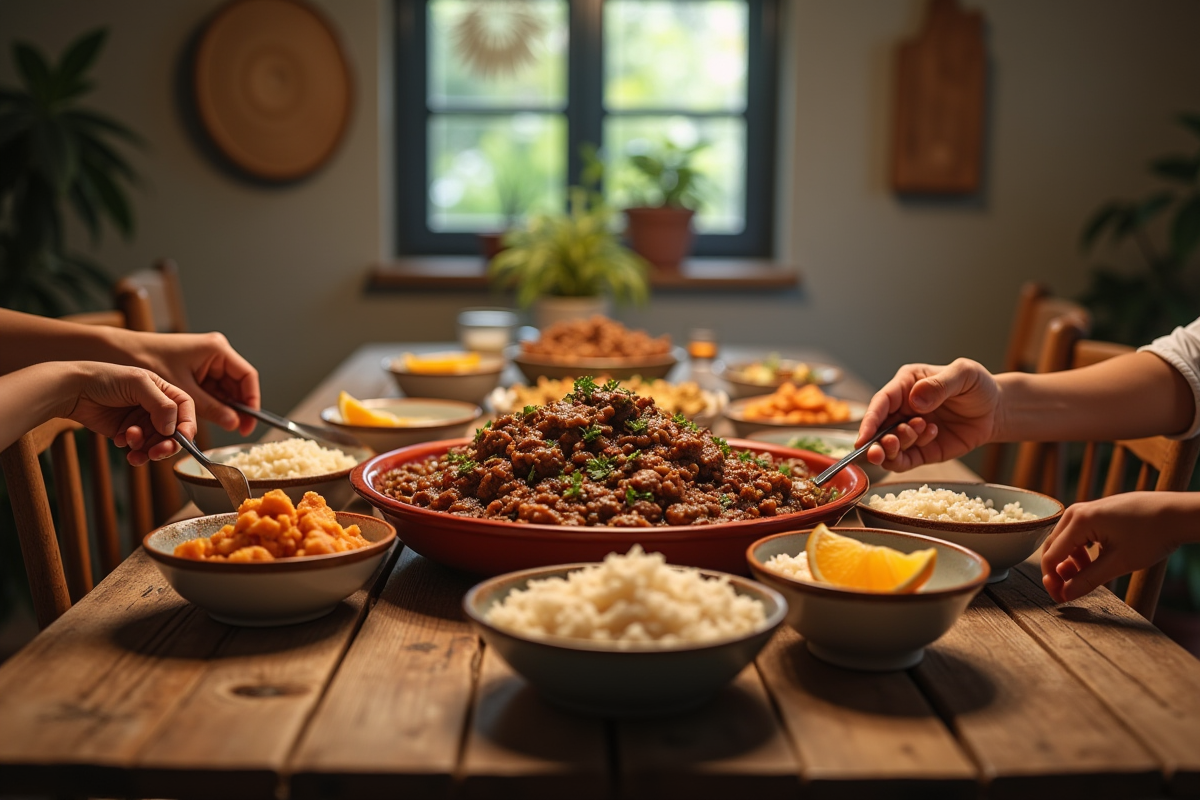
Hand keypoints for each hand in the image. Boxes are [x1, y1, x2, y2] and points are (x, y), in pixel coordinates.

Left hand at [58, 362, 197, 465]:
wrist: (72, 390)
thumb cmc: (104, 379)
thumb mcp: (137, 383)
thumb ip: (161, 404)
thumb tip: (173, 429)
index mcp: (164, 391)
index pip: (185, 410)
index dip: (187, 425)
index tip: (181, 438)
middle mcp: (156, 407)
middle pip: (174, 432)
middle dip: (167, 444)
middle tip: (157, 452)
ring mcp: (142, 422)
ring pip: (157, 443)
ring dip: (148, 448)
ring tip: (131, 445)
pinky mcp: (127, 433)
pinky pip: (139, 448)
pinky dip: (133, 449)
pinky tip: (119, 440)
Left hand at [127, 331, 259, 434]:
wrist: (112, 353)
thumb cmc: (144, 360)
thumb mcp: (181, 389)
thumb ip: (210, 407)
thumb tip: (234, 424)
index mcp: (216, 350)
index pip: (247, 377)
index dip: (252, 402)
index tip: (248, 424)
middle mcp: (213, 356)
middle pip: (235, 388)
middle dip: (233, 411)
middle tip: (233, 433)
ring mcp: (202, 366)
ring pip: (219, 394)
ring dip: (216, 413)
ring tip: (212, 429)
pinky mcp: (190, 376)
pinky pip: (204, 395)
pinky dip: (202, 410)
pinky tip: (197, 422)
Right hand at [856, 358, 1000, 470]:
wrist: (997, 410)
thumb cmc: (978, 386)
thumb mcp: (964, 374)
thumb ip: (939, 384)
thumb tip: (915, 400)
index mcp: (906, 385)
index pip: (881, 402)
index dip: (869, 420)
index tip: (863, 438)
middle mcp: (903, 409)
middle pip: (878, 428)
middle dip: (877, 441)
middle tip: (889, 444)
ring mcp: (911, 431)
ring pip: (889, 447)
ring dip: (896, 447)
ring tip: (917, 434)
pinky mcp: (922, 450)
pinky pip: (905, 460)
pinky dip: (909, 456)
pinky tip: (931, 437)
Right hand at [1040, 492, 1198, 603]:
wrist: (1177, 514)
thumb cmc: (1152, 534)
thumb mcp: (1119, 563)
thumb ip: (1088, 580)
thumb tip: (1065, 594)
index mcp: (1079, 521)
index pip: (1051, 555)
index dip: (1052, 580)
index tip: (1059, 598)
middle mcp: (1076, 511)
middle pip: (1054, 546)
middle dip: (1058, 571)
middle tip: (1067, 592)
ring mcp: (1086, 509)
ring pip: (1065, 541)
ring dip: (1070, 562)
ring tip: (1085, 577)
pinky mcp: (1096, 512)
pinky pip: (1077, 534)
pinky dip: (1080, 551)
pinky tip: (1094, 561)